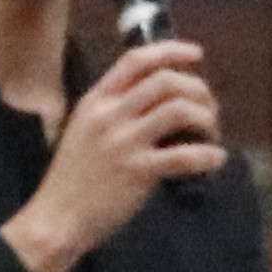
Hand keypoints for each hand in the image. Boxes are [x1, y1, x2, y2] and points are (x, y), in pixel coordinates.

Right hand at [0, 37, 222, 271]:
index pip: (136, 60)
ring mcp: (124, 142)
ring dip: (205, 118)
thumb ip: (112, 112)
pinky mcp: (138, 172)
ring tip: (211, 133)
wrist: (56, 219)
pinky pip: (185, 156)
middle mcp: (109, 115)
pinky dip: (208, 155)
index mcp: (95, 101)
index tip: (196, 54)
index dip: (171, 51)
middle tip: (208, 108)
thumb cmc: (72, 180)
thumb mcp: (83, 131)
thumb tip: (155, 102)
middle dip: (197, 90)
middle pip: (165, 81)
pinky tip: (215, 160)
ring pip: (179, 110)